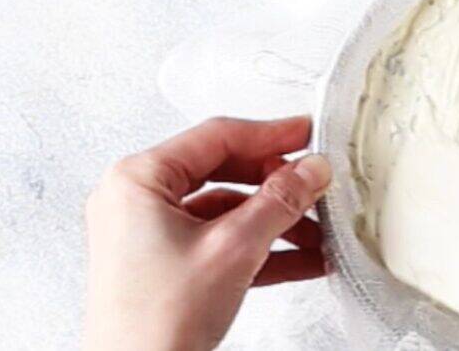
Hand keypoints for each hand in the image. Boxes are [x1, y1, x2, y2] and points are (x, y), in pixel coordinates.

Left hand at [84, 116, 331, 349]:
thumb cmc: (154, 323)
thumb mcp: (233, 248)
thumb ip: (280, 201)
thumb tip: (311, 169)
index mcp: (139, 181)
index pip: (216, 137)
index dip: (270, 134)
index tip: (308, 134)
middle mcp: (139, 202)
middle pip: (225, 172)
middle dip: (278, 185)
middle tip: (317, 184)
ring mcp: (151, 235)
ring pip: (228, 211)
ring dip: (277, 221)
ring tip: (319, 231)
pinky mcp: (167, 266)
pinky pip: (223, 242)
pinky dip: (262, 248)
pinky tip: (304, 259)